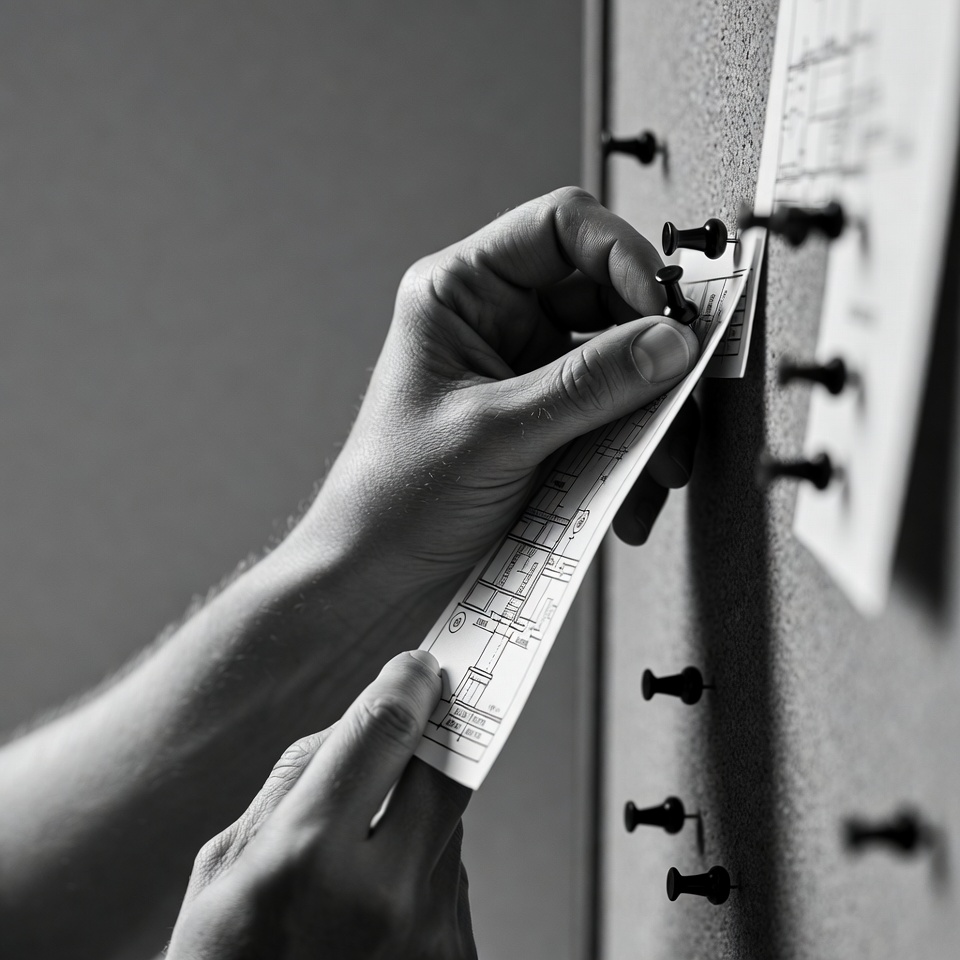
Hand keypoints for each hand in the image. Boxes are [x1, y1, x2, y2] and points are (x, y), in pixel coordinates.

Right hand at [166, 650, 474, 959]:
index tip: (419, 667)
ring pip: (452, 823)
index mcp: (306, 859)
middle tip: (426, 711)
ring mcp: (430, 934)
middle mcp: (383, 895)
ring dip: (423, 807)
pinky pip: (452, 876)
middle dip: (436, 733)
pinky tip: (381, 894)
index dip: (407, 684)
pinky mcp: (458, 959)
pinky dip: (426, 863)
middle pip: (447, 768)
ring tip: (369, 840)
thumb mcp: (223, 865)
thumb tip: (363, 719)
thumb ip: (296, 779)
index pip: (385, 731)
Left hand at [292, 187, 700, 615]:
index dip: (622, 255)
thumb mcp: (494, 433)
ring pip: (621, 364)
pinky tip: (631, 495)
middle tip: (675, 395)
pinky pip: (615, 416)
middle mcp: (498, 323)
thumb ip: (587, 385)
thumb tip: (667, 344)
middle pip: (606, 297)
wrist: (380, 578)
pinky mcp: (548, 422)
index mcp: (461, 293)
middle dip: (648, 353)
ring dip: (651, 414)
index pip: (562, 228)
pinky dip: (636, 453)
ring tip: (658, 467)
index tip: (662, 311)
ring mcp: (526, 374)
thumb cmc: (394, 498)